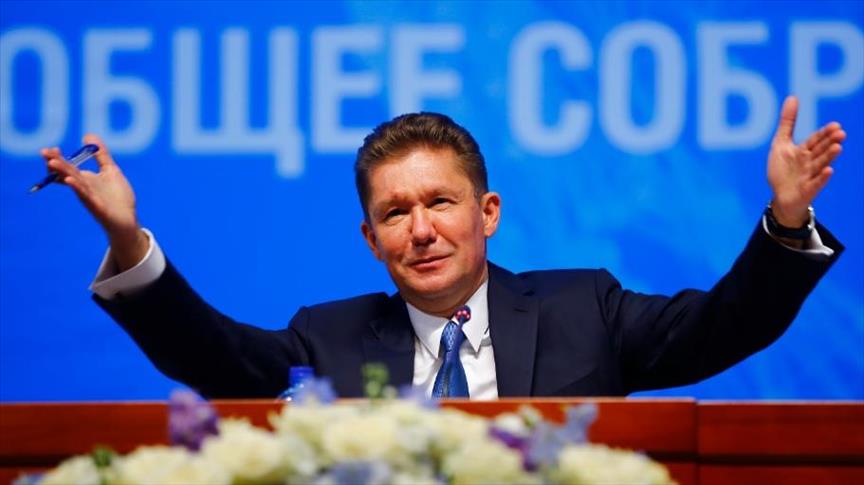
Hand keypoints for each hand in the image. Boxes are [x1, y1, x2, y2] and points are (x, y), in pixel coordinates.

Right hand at [41, 134, 147, 270]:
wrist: (128, 219)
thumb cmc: (118, 197)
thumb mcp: (110, 170)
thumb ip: (101, 155)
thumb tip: (88, 134)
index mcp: (85, 179)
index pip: (67, 167)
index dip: (58, 158)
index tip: (51, 148)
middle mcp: (84, 187)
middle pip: (66, 173)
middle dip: (55, 163)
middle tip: (44, 152)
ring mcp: (89, 197)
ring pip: (73, 183)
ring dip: (62, 173)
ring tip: (52, 164)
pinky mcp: (97, 207)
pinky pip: (85, 196)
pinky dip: (77, 188)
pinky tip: (70, 180)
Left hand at [768, 96, 845, 226]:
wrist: (780, 197)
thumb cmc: (782, 170)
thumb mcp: (780, 144)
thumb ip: (788, 122)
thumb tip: (793, 97)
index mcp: (804, 151)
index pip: (816, 140)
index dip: (824, 133)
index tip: (836, 125)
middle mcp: (809, 162)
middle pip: (820, 151)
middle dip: (829, 143)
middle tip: (841, 133)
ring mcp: (809, 176)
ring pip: (820, 165)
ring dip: (829, 157)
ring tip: (838, 148)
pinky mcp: (807, 190)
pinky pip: (816, 183)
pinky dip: (822, 178)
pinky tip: (829, 171)